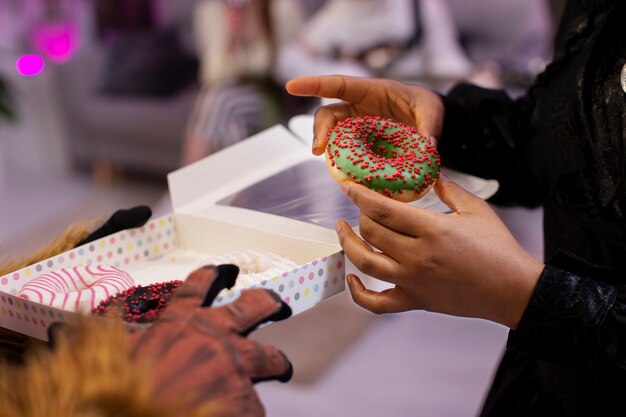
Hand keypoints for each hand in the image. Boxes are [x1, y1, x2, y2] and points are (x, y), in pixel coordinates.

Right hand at [130, 265, 292, 416]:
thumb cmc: (128, 391)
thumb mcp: (125, 354)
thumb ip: (138, 340)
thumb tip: (126, 332)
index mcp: (182, 322)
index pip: (202, 285)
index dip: (217, 274)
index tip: (227, 271)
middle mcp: (214, 336)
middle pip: (254, 305)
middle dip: (269, 302)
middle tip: (278, 304)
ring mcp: (234, 365)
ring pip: (270, 355)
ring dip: (276, 362)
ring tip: (281, 367)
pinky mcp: (245, 398)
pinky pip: (254, 403)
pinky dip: (247, 410)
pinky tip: (240, 415)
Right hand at [285, 75, 443, 154]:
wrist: (432, 122)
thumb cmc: (429, 107)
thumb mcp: (432, 111)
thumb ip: (429, 126)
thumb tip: (428, 147)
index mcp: (371, 91)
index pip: (338, 85)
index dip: (314, 85)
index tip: (291, 86)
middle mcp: (359, 109)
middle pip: (328, 115)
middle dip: (319, 130)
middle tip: (318, 150)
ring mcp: (358, 128)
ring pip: (332, 136)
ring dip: (327, 150)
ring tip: (331, 167)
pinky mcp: (361, 145)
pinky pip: (345, 154)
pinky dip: (342, 164)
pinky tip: (345, 177)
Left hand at [336, 176, 543, 328]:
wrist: (512, 290)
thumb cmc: (498, 248)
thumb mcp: (476, 209)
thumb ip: (449, 190)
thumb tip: (431, 175)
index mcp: (432, 230)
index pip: (383, 209)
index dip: (360, 196)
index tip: (347, 186)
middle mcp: (417, 256)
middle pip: (371, 232)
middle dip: (360, 215)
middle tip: (360, 206)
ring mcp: (413, 281)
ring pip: (366, 262)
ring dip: (348, 245)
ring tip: (342, 230)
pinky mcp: (415, 301)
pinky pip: (377, 303)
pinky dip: (358, 293)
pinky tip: (351, 278)